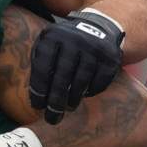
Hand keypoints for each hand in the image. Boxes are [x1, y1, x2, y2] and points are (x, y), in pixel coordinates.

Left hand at [29, 10, 124, 124]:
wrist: (98, 28)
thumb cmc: (64, 44)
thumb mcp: (48, 45)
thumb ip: (40, 67)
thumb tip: (36, 100)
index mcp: (53, 36)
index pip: (42, 68)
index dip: (39, 90)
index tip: (38, 106)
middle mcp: (74, 39)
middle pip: (62, 77)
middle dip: (56, 102)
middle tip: (52, 118)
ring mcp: (94, 48)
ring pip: (81, 82)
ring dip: (73, 99)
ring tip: (68, 107)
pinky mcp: (110, 58)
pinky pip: (98, 82)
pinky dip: (90, 92)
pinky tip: (84, 94)